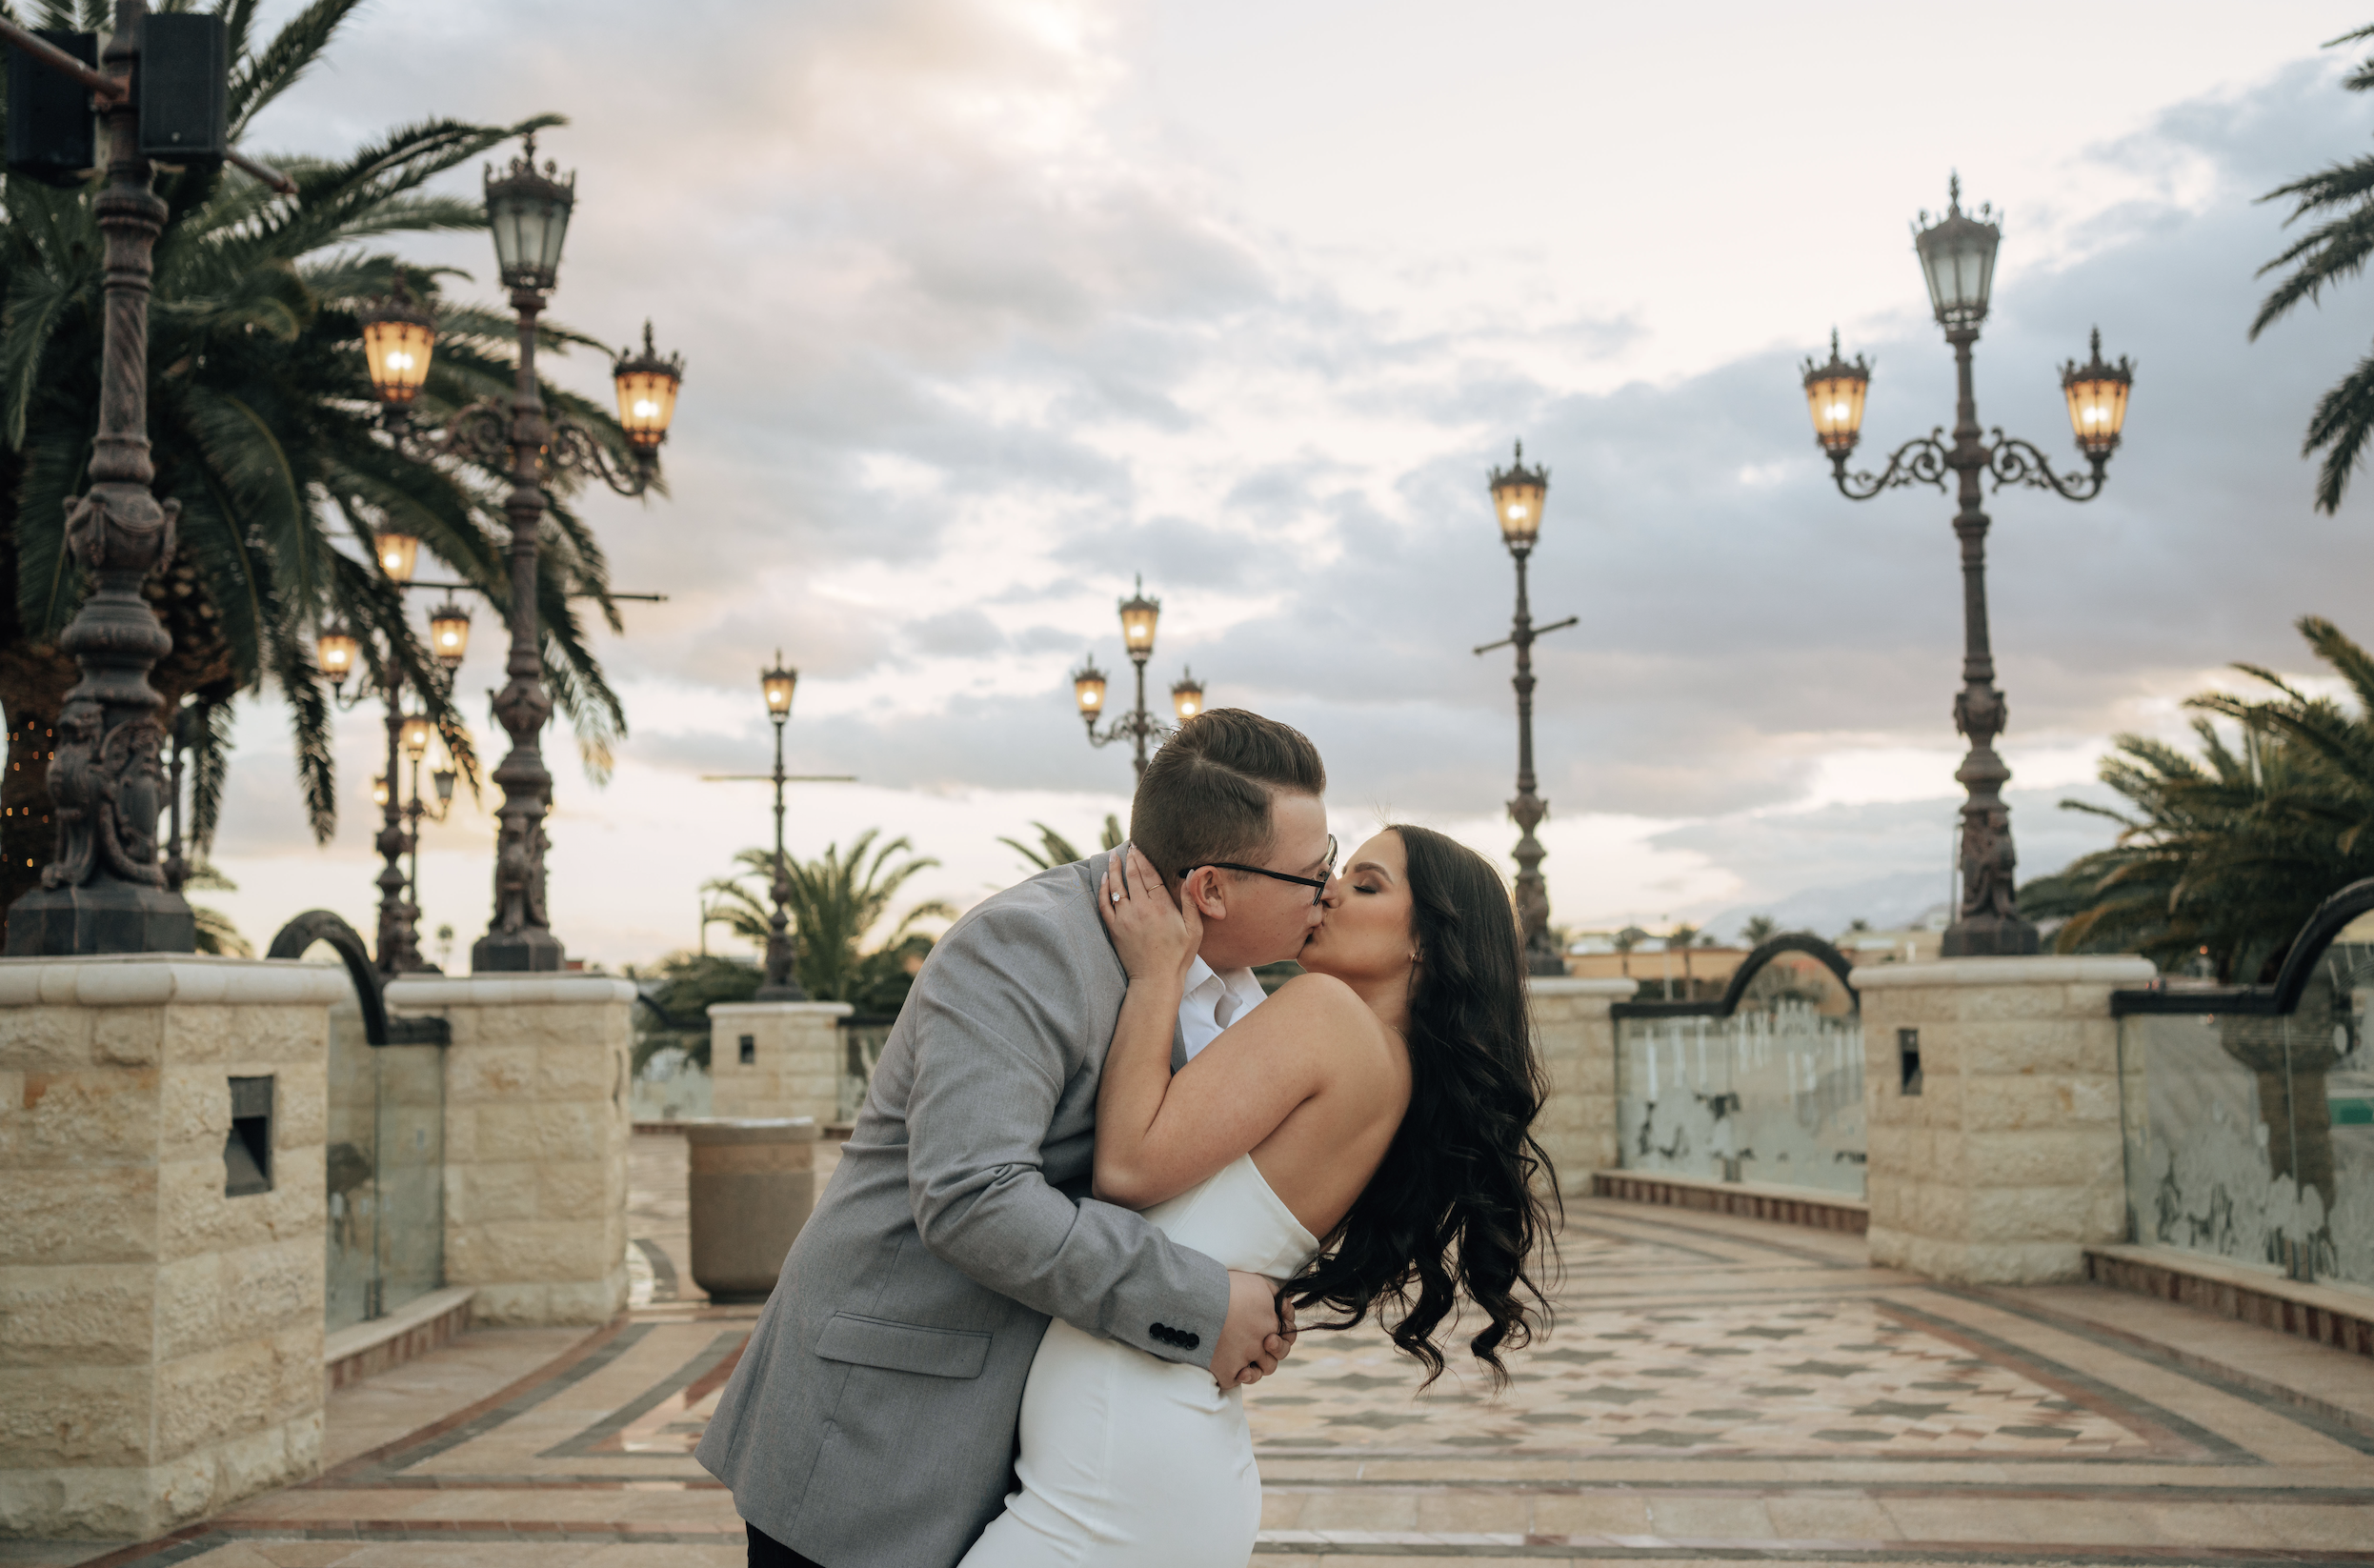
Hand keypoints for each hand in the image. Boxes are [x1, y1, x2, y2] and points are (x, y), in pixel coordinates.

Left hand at [1099, 844, 1199, 985]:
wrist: (1155, 979)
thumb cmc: (1178, 956)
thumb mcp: (1194, 930)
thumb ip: (1190, 902)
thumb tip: (1190, 876)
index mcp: (1161, 907)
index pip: (1150, 875)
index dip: (1144, 859)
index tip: (1140, 848)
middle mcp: (1141, 908)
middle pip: (1133, 876)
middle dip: (1130, 859)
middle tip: (1129, 847)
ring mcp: (1125, 918)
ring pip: (1116, 887)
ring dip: (1115, 869)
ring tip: (1114, 856)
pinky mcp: (1114, 928)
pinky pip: (1105, 904)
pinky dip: (1103, 889)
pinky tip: (1105, 878)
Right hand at [1210, 1269, 1283, 1388]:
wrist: (1196, 1300)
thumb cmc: (1225, 1287)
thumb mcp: (1257, 1282)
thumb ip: (1274, 1296)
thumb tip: (1283, 1305)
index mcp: (1272, 1322)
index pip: (1289, 1332)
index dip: (1283, 1330)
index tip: (1271, 1326)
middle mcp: (1262, 1343)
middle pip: (1278, 1355)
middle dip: (1275, 1348)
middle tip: (1264, 1341)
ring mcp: (1245, 1359)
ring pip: (1261, 1371)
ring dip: (1258, 1364)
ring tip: (1246, 1356)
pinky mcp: (1227, 1372)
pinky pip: (1237, 1381)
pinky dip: (1237, 1376)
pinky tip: (1234, 1367)